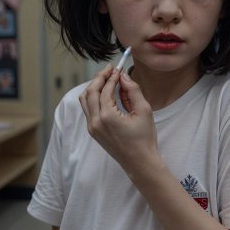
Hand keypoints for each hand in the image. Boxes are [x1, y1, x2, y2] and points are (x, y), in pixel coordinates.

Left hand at [78, 65, 159, 181]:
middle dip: (100, 78)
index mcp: (107, 117)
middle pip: (90, 91)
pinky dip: (93, 97)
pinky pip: (87, 109)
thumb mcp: (144, 111)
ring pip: (84, 100)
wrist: (140, 162)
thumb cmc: (145, 138)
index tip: (119, 67)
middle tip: (110, 69)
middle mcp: (95, 122)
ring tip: (106, 78)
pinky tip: (105, 92)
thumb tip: (124, 76)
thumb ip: (133, 90)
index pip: (105, 89)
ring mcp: (92, 127)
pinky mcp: (93, 131)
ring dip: (94, 86)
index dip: (112, 76)